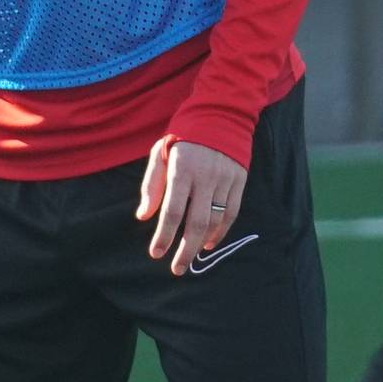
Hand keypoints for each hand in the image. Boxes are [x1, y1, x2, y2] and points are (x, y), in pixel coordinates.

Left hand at [135, 135, 246, 274]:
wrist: (220, 113)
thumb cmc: (183, 136)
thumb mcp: (160, 152)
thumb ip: (152, 184)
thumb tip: (143, 216)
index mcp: (182, 168)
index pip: (172, 210)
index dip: (164, 235)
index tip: (156, 253)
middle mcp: (205, 176)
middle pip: (196, 222)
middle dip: (184, 249)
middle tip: (176, 269)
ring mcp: (225, 179)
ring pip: (215, 221)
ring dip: (202, 243)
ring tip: (189, 257)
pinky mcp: (239, 180)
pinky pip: (232, 213)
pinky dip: (221, 231)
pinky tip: (210, 243)